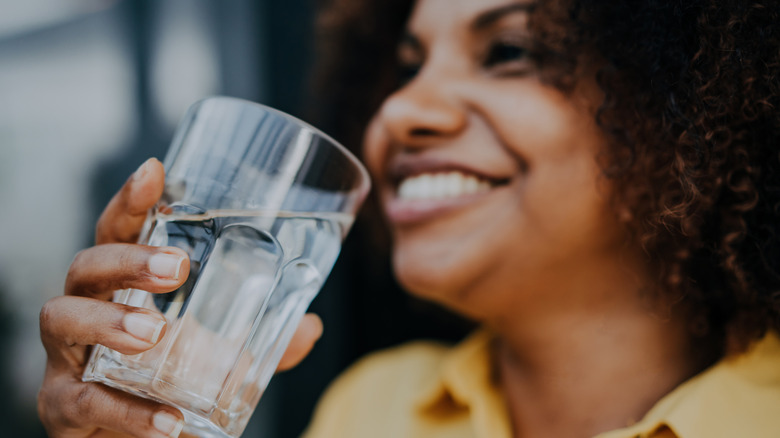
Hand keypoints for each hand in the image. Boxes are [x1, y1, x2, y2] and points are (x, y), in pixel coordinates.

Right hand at [38, 158, 323, 437]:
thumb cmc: (167, 378)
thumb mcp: (218, 354)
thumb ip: (263, 340)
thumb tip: (311, 326)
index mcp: (123, 285)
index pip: (120, 230)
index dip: (132, 200)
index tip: (156, 171)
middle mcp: (88, 308)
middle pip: (87, 264)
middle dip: (127, 259)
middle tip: (176, 267)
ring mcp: (68, 356)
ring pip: (63, 318)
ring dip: (108, 321)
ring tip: (152, 332)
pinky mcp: (63, 406)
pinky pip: (83, 402)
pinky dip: (126, 411)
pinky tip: (167, 421)